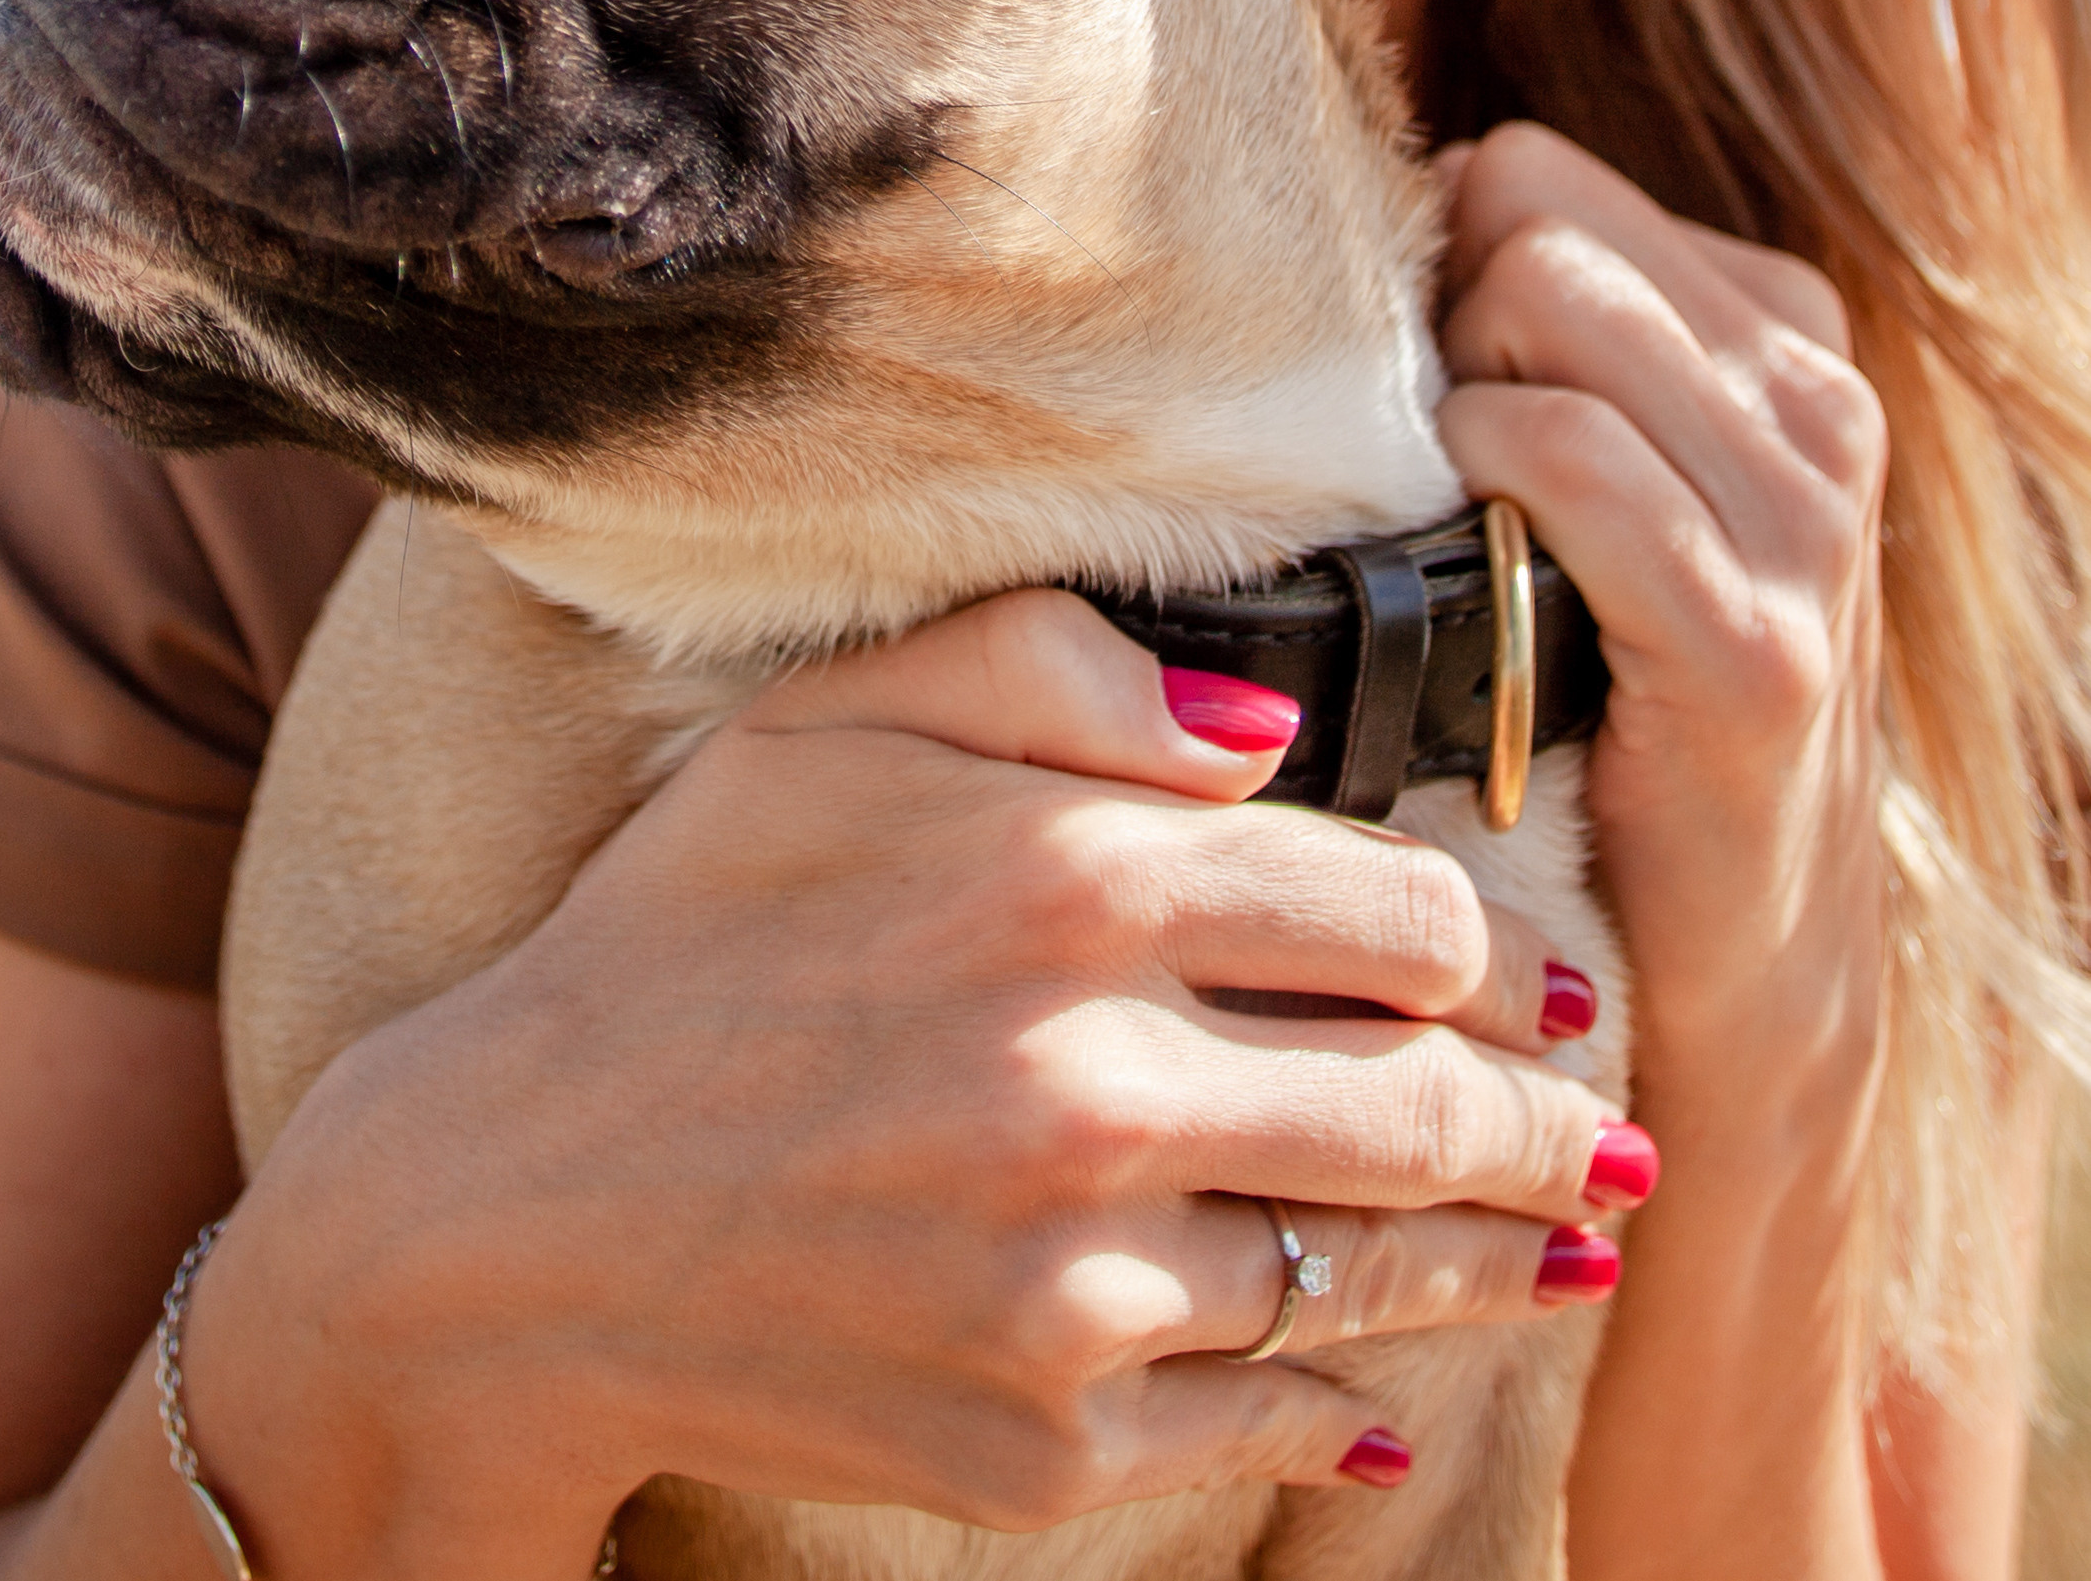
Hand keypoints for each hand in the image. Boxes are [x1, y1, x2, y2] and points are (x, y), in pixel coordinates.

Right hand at [197, 590, 1638, 1576]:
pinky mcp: (1041, 1443)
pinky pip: (1269, 1424)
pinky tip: (1396, 1397)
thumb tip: (1267, 736)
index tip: (1522, 972)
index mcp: (1067, 882)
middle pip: (1434, 1103)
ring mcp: (1074, 1285)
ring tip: (1575, 1253)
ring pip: (1378, 1272)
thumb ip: (1053, 668)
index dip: (1488, 945)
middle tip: (1609, 1131)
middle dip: (1553, 1122)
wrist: (501, 1222)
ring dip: (1504, 1266)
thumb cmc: (676, 937)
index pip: (1400, 910)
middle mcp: (1095, 1084)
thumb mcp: (829, 723)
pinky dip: (1353, 1409)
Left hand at [1435, 122, 1886, 1109]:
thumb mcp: (1617, 478)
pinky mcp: (1753, 643)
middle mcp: (1818, 400)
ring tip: (1453, 516)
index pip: (1534, 170)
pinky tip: (1470, 557)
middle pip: (1528, 210)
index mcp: (1785, 330)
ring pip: (1542, 292)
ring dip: (1447, 396)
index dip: (1436, 267)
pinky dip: (1478, 478)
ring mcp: (1804, 519)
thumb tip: (1366, 212)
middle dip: (1434, 314)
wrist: (1741, 964)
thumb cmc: (1617, 691)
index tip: (1420, 391)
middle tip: (1421, 460)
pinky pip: (1563, 456)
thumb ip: (1537, 339)